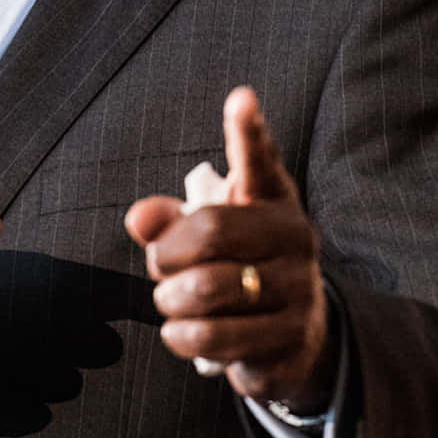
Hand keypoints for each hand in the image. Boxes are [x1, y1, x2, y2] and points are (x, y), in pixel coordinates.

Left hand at [125, 87, 335, 410]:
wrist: (295, 337)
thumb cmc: (238, 268)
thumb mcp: (205, 237)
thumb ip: (168, 221)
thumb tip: (138, 219)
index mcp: (272, 199)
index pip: (260, 160)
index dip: (248, 131)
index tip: (240, 99)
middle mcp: (295, 237)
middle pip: (210, 233)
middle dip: (167, 256)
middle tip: (161, 268)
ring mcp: (300, 289)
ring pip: (207, 290)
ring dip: (170, 302)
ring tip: (172, 303)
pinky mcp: (291, 337)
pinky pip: (213, 337)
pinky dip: (181, 337)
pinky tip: (183, 332)